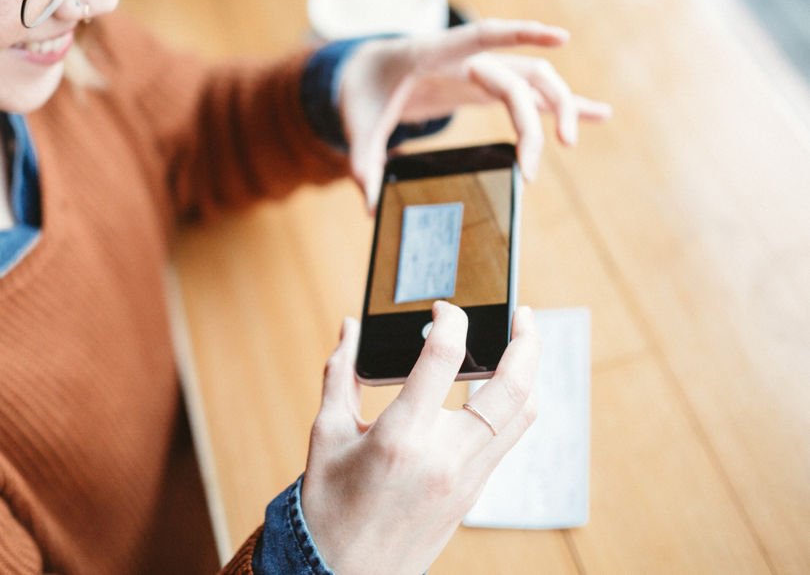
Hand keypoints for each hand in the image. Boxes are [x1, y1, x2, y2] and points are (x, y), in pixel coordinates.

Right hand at [301, 303, 539, 574]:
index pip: (443, 359)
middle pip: (510, 389)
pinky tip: (499, 390)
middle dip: (527, 343)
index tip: (443, 308)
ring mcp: (467, 479)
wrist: (344, 573)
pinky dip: (513, 407)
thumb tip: (350, 327)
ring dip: (530, 375)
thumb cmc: (329, 504)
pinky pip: (508, 441)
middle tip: (523, 313)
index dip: (450, 321)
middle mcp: (444, 458)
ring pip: (523, 417)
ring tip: (522, 346)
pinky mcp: (474, 494)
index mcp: (401, 437)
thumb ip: (340, 374)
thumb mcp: (326, 433)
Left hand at [336, 19, 611, 208]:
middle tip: (531, 169)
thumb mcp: (355, 122)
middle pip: (517, 77)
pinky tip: (599, 113)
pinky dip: (564, 104)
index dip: (521, 34)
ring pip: (535, 80)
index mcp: (434, 53)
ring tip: (571, 143)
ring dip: (559, 107)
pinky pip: (533, 94)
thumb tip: (368, 205)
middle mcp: (467, 58)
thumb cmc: (364, 89)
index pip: (483, 37)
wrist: (368, 71)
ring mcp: (482, 70)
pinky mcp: (489, 86)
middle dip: (532, 120)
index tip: (560, 36)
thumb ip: (362, 160)